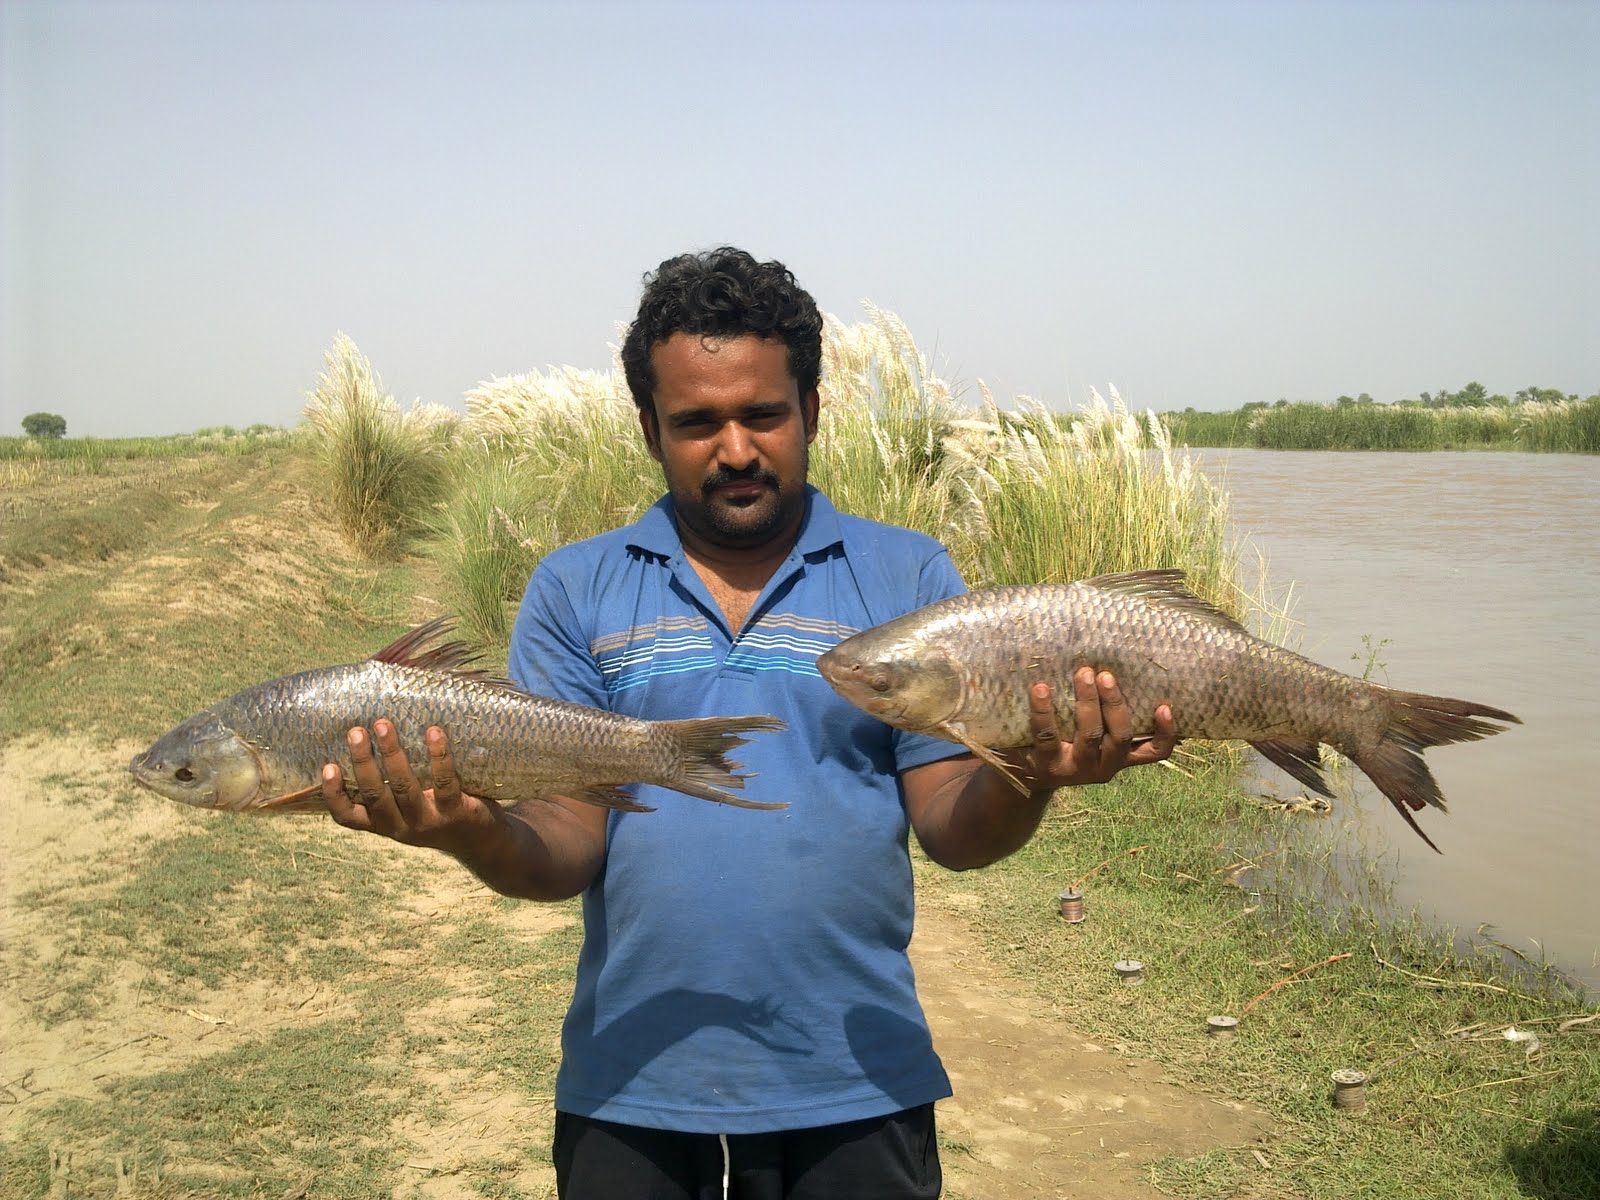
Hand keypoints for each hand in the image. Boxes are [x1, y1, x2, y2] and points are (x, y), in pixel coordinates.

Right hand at [322, 720, 495, 852]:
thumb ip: (390, 787)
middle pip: (374, 795)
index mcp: (383, 824)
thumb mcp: (407, 809)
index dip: (334, 795)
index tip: (327, 766)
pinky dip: (438, 755)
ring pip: (404, 787)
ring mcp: (428, 821)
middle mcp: (401, 826)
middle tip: (355, 731)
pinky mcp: (456, 812)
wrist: (482, 842)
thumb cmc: (438, 814)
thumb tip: (372, 735)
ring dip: (392, 754)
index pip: (348, 817)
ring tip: (383, 725)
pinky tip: (433, 732)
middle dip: (363, 762)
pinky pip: (444, 782)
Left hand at [1010, 667, 1176, 790]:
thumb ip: (1107, 713)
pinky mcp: (1047, 765)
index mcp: (1121, 756)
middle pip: (1121, 737)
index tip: (1165, 706)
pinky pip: (1047, 735)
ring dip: (1087, 702)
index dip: (1165, 733)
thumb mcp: (1093, 734)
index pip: (1154, 751)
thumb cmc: (1068, 741)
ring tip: (1082, 674)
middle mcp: (1104, 766)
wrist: (1028, 775)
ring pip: (1090, 735)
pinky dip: (1043, 710)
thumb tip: (1120, 667)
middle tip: (1105, 675)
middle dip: (1115, 703)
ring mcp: (1076, 768)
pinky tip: (1040, 688)